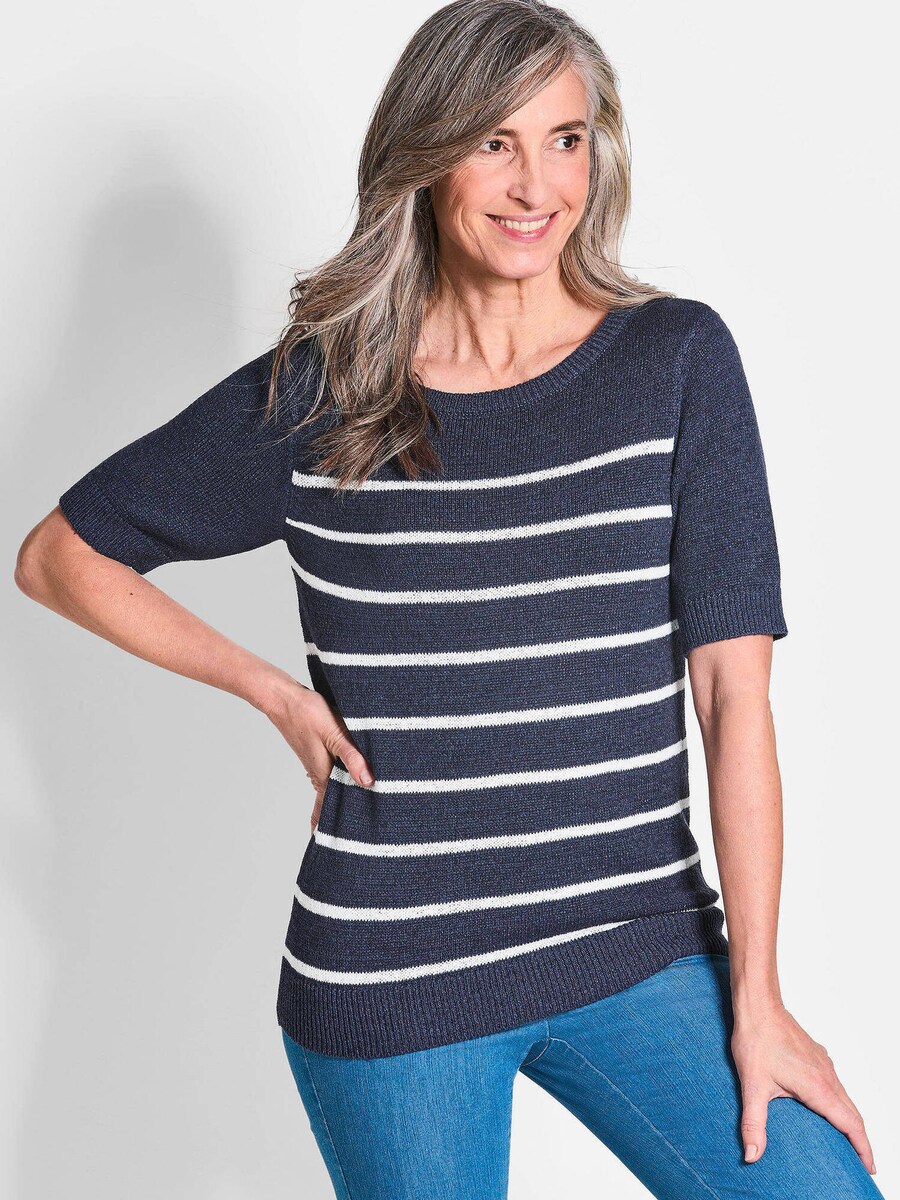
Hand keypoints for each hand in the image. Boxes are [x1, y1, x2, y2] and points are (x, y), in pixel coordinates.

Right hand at [260, 674, 373, 831]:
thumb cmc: (307, 714)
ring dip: (342, 799)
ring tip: (356, 813)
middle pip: (332, 802)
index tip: (342, 847)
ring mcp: (317, 763)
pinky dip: (340, 780)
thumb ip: (352, 757)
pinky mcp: (317, 751)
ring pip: (331, 787)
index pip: (330, 809)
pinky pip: (331, 772)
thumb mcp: (335, 734)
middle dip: (342, 818)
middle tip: (357, 837)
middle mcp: (319, 773)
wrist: (283, 698)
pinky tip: (348, 779)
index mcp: (323, 774)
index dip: (337, 827)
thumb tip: (368, 782)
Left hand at [730, 1001, 875, 1173]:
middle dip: (861, 1141)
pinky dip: (840, 1103)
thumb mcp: (752, 1086)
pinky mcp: (817, 1057)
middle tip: (862, 1164)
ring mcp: (823, 1064)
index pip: (851, 1124)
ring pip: (846, 1098)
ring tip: (848, 1142)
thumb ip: (753, 1123)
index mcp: (818, 1087)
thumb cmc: (756, 1041)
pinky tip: (827, 1108)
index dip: (863, 1149)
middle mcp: (827, 1076)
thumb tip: (751, 1155)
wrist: (758, 1006)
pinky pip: (836, 1085)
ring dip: (851, 1121)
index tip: (869, 1168)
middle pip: (853, 1114)